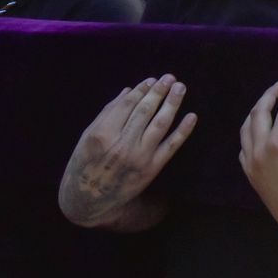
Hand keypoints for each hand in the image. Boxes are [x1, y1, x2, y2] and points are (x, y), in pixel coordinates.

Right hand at [60, 75, 195, 227]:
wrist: (90, 199)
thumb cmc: (85, 163)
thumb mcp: (88, 136)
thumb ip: (107, 113)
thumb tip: (129, 90)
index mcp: (102, 133)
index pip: (127, 104)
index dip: (142, 90)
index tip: (152, 80)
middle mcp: (122, 144)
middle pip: (145, 111)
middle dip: (159, 91)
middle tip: (170, 78)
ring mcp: (139, 157)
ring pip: (160, 124)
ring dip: (172, 103)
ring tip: (180, 87)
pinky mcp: (151, 169)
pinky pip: (171, 147)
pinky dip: (183, 131)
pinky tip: (192, 116)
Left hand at [238, 75, 277, 250]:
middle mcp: (260, 150)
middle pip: (259, 113)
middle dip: (269, 97)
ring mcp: (252, 164)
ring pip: (246, 130)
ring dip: (256, 113)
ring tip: (268, 104)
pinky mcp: (251, 176)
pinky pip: (244, 148)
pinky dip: (249, 135)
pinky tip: (258, 131)